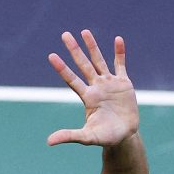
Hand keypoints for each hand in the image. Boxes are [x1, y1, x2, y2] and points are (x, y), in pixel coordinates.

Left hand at [46, 31, 137, 146]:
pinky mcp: (124, 83)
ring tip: (84, 31)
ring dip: (92, 46)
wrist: (125, 136)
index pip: (72, 79)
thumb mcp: (87, 137)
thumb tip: (49, 142)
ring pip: (99, 61)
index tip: (51, 56)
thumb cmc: (105, 137)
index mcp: (87, 97)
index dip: (62, 68)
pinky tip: (118, 39)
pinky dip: (120, 53)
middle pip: (83, 65)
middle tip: (64, 35)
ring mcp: (109, 84)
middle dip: (74, 50)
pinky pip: (120, 65)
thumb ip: (69, 136)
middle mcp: (96, 87)